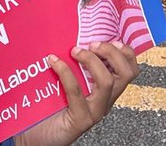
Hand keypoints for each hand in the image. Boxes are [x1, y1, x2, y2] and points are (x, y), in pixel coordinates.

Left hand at [15, 42, 138, 145]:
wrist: (36, 134)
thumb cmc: (50, 106)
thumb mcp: (67, 79)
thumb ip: (74, 62)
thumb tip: (70, 31)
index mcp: (106, 89)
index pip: (130, 69)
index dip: (126, 51)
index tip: (109, 38)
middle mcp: (105, 100)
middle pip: (126, 74)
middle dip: (112, 53)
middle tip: (92, 44)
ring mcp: (95, 111)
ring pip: (108, 82)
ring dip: (92, 61)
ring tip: (75, 51)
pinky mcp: (81, 120)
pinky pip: (77, 92)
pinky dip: (66, 72)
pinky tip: (53, 62)